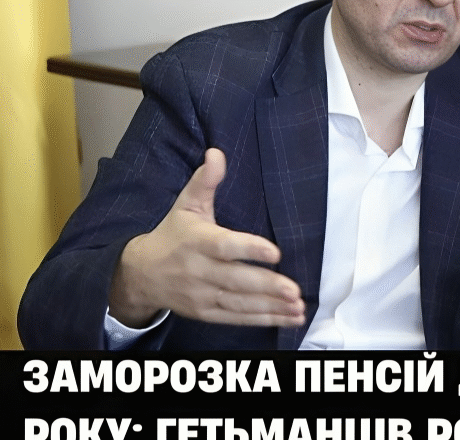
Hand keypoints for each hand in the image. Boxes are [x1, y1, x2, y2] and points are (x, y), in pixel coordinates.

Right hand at [109, 148, 304, 328]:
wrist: (142, 274)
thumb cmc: (173, 235)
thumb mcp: (186, 205)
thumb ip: (205, 181)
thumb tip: (217, 153)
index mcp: (197, 241)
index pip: (224, 246)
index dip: (249, 249)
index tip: (275, 251)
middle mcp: (200, 271)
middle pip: (236, 280)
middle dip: (266, 286)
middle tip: (293, 290)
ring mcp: (203, 295)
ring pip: (240, 304)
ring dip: (271, 307)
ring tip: (297, 308)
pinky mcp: (207, 313)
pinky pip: (238, 318)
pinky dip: (264, 320)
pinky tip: (289, 318)